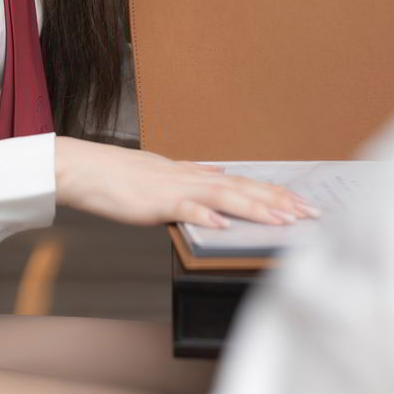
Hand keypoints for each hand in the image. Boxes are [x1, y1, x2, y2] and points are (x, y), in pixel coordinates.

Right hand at [53, 135, 319, 229]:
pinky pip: (184, 209)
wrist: (84, 169)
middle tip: (310, 213)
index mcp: (194, 175)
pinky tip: (223, 224)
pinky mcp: (155, 201)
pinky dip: (205, 215)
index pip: (244, 184)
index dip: (275, 193)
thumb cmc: (118, 178)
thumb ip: (193, 179)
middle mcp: (190, 178)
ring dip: (255, 208)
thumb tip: (219, 178)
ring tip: (282, 219)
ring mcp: (174, 188)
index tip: (303, 203)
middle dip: (279, 201)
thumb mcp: (163, 175)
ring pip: (223, 197)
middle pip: (243, 188)